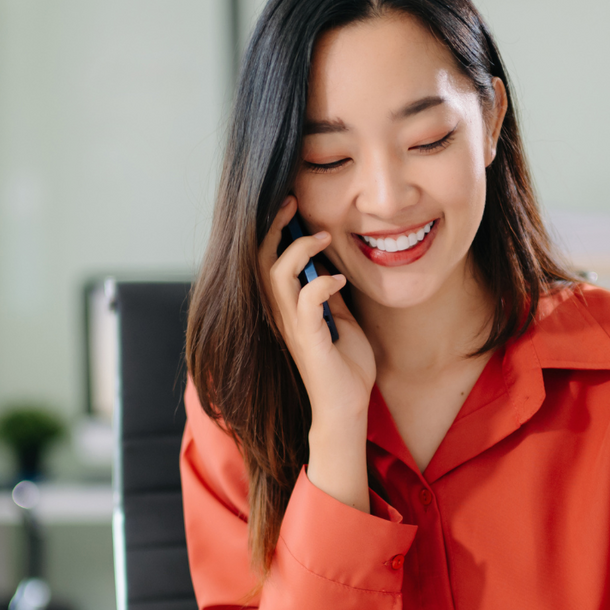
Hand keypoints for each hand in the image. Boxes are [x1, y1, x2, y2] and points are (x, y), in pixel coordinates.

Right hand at [259, 198, 376, 510]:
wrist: (347, 407)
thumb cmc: (344, 366)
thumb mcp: (339, 320)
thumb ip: (328, 295)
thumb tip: (329, 266)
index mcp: (285, 307)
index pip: (267, 260)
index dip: (274, 230)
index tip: (291, 204)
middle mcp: (281, 314)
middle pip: (261, 260)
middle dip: (275, 227)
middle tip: (293, 203)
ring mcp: (292, 327)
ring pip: (277, 276)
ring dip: (299, 251)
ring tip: (323, 237)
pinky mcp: (308, 340)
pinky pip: (306, 303)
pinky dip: (321, 284)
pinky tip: (338, 280)